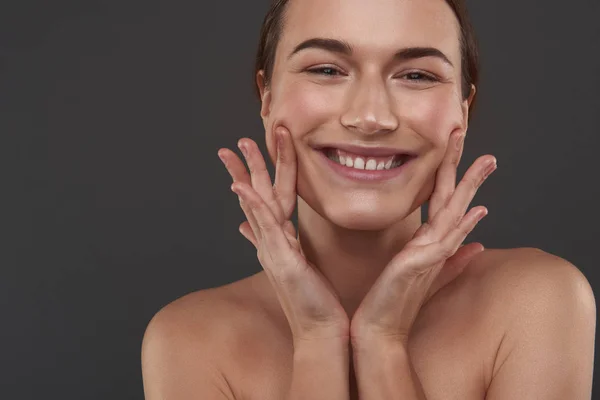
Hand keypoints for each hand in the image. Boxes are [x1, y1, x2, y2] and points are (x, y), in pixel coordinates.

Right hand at [218, 127, 349, 342]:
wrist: (321, 330)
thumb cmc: (315, 300)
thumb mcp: (297, 264)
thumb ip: (280, 242)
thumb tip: (252, 229)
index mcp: (280, 239)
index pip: (268, 199)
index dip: (259, 174)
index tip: (252, 152)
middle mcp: (272, 242)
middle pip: (258, 196)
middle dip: (248, 167)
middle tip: (236, 142)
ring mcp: (274, 250)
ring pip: (259, 204)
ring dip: (247, 175)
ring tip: (236, 150)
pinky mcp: (282, 260)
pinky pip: (266, 227)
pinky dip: (253, 206)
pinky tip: (243, 188)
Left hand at [350, 131, 496, 346]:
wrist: (379, 327)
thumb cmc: (395, 299)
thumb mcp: (421, 271)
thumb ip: (452, 258)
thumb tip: (477, 245)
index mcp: (430, 241)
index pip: (445, 200)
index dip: (454, 172)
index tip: (457, 144)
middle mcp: (435, 244)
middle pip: (454, 199)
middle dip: (464, 167)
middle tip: (466, 132)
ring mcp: (431, 255)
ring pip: (454, 214)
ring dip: (469, 188)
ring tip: (485, 162)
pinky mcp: (421, 267)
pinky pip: (444, 244)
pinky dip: (461, 228)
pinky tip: (474, 211)